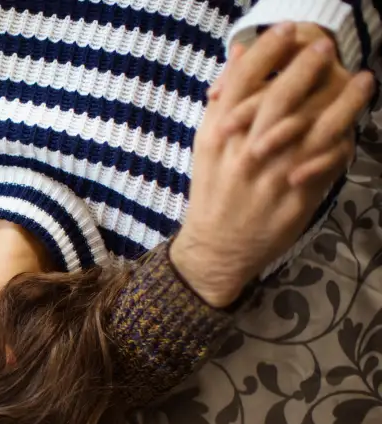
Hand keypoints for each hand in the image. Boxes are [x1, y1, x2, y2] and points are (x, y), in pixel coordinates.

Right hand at [213, 22, 357, 185]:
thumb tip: (240, 53)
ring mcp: (274, 175)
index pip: (243, 81)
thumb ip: (224, 99)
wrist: (218, 245)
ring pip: (313, 130)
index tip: (287, 29)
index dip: (268, 50)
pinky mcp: (297, 197)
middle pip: (278, 99)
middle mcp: (245, 153)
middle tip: (325, 46)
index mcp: (218, 136)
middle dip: (304, 67)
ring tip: (363, 79)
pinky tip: (355, 129)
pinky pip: (327, 164)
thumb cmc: (214, 190)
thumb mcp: (208, 144)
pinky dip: (342, 145)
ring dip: (343, 101)